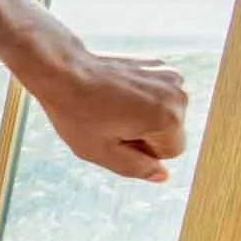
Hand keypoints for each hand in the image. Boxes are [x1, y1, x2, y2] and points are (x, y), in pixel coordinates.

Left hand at [32, 52, 189, 182]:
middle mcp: (177, 95)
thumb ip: (136, 168)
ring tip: (110, 106)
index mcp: (169, 119)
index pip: (170, 152)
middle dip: (143, 133)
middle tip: (109, 121)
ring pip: (162, 113)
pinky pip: (155, 95)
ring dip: (140, 115)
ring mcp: (169, 76)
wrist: (63, 70)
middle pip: (168, 131)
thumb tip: (161, 176)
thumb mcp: (101, 152)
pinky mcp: (158, 64)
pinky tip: (113, 92)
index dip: (140, 151)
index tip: (115, 135)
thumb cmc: (77, 112)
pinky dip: (138, 98)